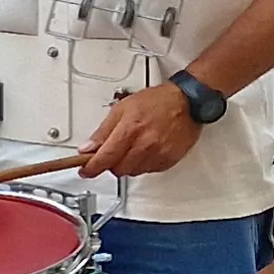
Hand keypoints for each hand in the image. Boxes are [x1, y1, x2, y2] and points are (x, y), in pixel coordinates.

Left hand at [80, 82, 205, 179]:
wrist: (188, 102)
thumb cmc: (158, 101)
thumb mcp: (122, 108)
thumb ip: (103, 131)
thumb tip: (87, 147)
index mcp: (130, 129)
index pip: (105, 157)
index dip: (91, 167)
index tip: (85, 171)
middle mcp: (145, 144)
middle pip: (118, 169)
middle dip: (111, 164)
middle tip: (112, 153)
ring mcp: (158, 154)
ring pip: (133, 172)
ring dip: (127, 164)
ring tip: (133, 147)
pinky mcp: (169, 160)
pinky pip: (149, 171)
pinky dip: (143, 164)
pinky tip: (146, 150)